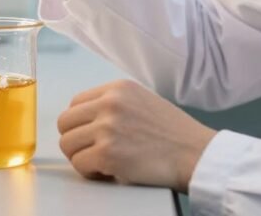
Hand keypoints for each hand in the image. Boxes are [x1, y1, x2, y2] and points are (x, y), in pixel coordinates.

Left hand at [57, 80, 216, 190]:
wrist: (195, 154)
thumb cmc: (173, 134)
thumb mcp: (142, 101)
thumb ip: (114, 104)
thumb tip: (85, 118)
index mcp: (117, 88)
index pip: (75, 103)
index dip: (80, 123)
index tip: (91, 135)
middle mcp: (110, 104)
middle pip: (65, 123)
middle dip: (76, 140)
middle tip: (92, 151)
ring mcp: (107, 128)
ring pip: (67, 144)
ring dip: (81, 157)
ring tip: (101, 162)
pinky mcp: (107, 154)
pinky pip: (79, 165)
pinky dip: (90, 172)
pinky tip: (108, 172)